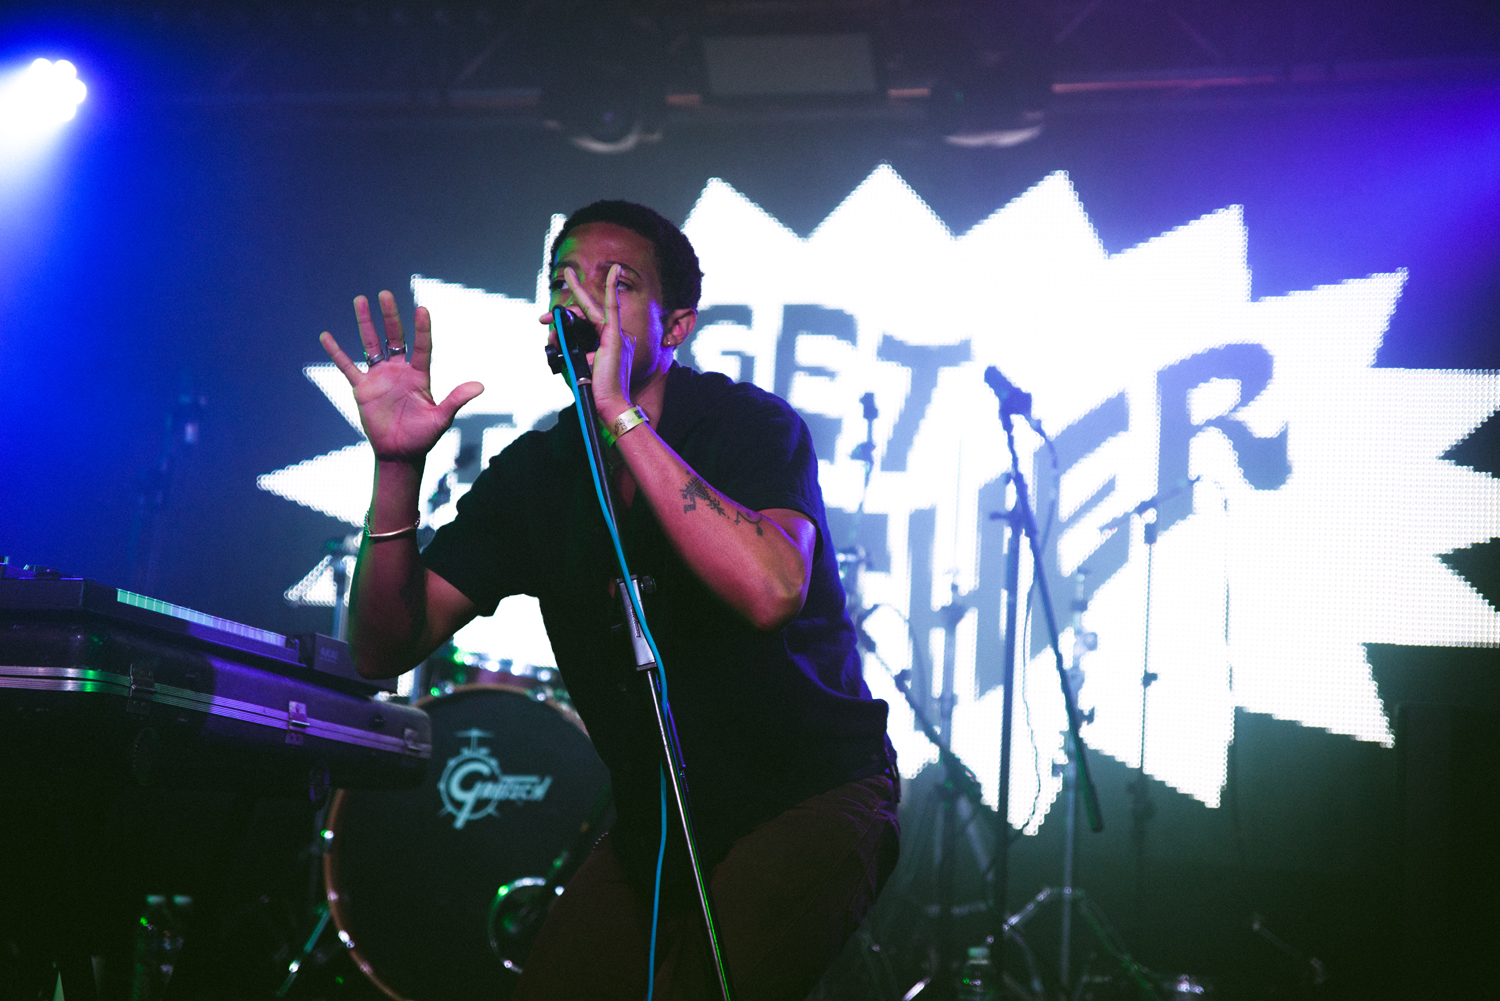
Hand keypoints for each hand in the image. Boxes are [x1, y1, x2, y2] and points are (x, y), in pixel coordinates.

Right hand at [321, 291, 482, 463]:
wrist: (400, 454)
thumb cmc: (423, 437)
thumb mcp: (441, 418)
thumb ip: (456, 400)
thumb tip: (480, 386)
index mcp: (419, 375)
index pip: (422, 346)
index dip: (422, 329)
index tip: (422, 308)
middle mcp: (399, 371)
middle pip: (394, 337)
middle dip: (389, 316)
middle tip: (385, 294)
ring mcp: (379, 377)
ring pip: (371, 344)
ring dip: (365, 324)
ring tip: (360, 300)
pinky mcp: (362, 388)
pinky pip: (347, 367)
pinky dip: (337, 353)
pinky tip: (326, 337)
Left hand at [550, 263, 632, 418]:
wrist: (607, 405)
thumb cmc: (593, 391)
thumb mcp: (573, 366)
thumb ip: (564, 348)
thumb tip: (553, 334)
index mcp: (609, 344)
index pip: (587, 323)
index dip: (566, 319)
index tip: (547, 319)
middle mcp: (616, 337)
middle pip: (586, 316)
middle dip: (562, 315)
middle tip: (542, 318)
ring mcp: (618, 335)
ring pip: (588, 315)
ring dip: (566, 316)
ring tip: (546, 319)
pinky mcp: (615, 336)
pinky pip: (612, 307)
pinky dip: (611, 286)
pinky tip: (613, 269)